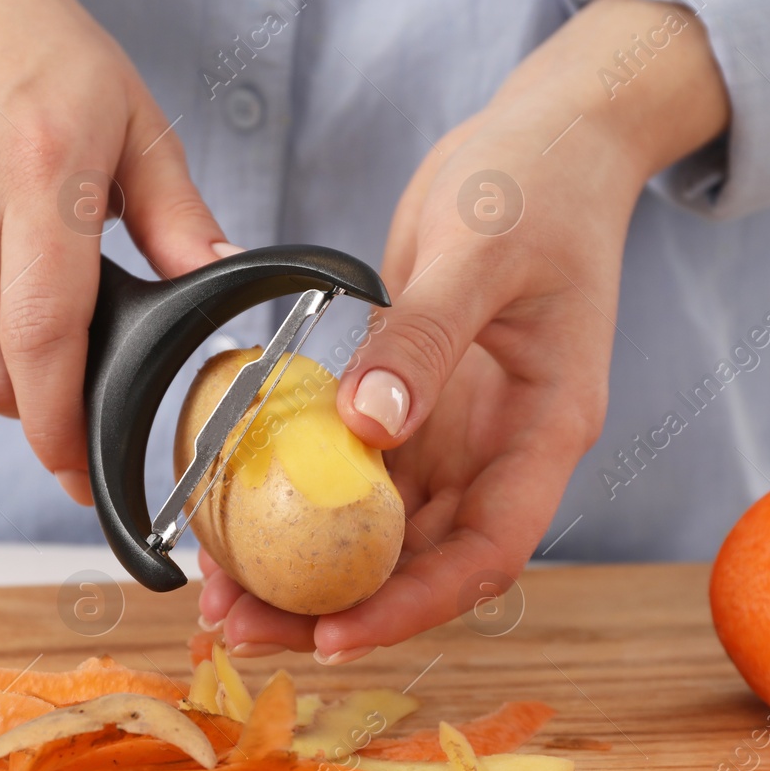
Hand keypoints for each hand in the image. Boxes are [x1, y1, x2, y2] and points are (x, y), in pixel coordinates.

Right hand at [0, 0, 231, 503]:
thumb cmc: (53, 59)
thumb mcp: (139, 125)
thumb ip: (180, 217)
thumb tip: (221, 285)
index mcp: (42, 173)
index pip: (40, 338)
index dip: (59, 426)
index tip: (79, 471)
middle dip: (31, 413)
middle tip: (69, 399)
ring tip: (29, 337)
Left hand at [199, 0, 730, 660]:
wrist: (547, 136)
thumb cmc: (540, 184)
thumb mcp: (480, 253)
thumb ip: (426, 341)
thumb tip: (368, 428)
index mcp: (547, 428)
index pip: (489, 550)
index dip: (415, 605)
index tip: (335, 634)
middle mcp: (502, 446)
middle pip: (423, 559)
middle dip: (336, 605)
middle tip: (240, 627)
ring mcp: (456, 427)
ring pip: (379, 526)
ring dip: (307, 565)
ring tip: (221, 592)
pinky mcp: (413, 400)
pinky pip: (354, 470)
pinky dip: (299, 499)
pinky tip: (237, 512)